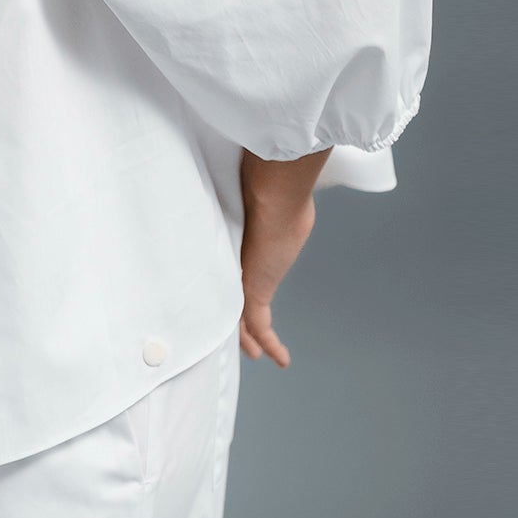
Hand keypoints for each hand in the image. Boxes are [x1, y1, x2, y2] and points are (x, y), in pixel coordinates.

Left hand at [237, 158, 320, 366]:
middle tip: (237, 330)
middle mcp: (239, 256)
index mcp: (245, 235)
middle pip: (231, 289)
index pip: (236, 262)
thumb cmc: (274, 180)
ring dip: (246, 334)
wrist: (271, 188)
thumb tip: (286, 156)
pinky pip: (258, 324)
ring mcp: (241, 274)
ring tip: (252, 351)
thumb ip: (274, 187)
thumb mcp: (277, 190)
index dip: (235, 277)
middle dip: (233, 311)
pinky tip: (279, 360)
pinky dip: (268, 344)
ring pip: (239, 312)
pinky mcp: (251, 289)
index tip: (240, 285)